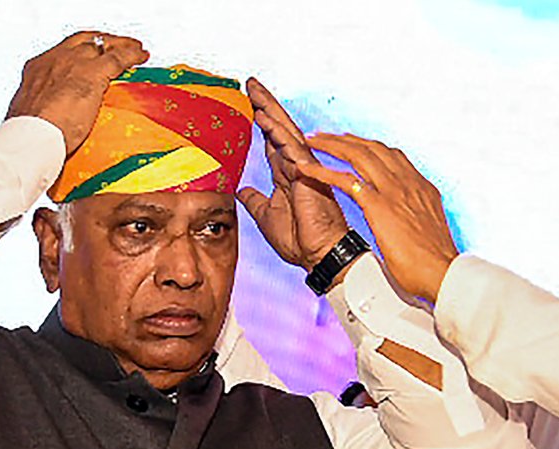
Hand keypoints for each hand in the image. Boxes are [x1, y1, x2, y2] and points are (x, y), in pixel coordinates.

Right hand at [6, 31, 148, 154]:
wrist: (33, 134)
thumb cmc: (29, 131)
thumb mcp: (30, 114)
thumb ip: (42, 110)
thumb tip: (47, 120)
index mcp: (38, 69)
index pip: (62, 52)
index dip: (79, 52)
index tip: (89, 56)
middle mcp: (55, 59)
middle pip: (84, 42)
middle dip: (101, 43)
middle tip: (115, 47)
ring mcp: (75, 63)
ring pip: (103, 45)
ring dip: (120, 46)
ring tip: (133, 50)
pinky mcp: (94, 73)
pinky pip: (118, 57)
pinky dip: (132, 55)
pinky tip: (141, 56)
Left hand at [236, 78, 348, 271]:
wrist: (317, 254)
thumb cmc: (299, 239)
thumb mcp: (265, 215)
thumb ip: (254, 200)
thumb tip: (241, 190)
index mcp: (286, 174)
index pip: (271, 140)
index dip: (261, 120)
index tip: (249, 101)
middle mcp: (295, 166)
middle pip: (278, 128)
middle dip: (264, 104)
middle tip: (250, 83)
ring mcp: (303, 168)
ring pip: (284, 131)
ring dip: (269, 110)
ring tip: (253, 91)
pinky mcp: (307, 174)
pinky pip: (290, 148)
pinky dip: (276, 131)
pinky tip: (264, 116)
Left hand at [294, 134, 458, 302]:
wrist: (443, 273)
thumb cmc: (437, 263)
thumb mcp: (429, 229)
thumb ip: (418, 216)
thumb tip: (413, 219)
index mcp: (421, 187)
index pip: (392, 156)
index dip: (368, 147)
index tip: (351, 144)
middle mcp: (408, 182)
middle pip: (372, 148)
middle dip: (346, 139)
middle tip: (324, 135)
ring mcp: (394, 190)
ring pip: (357, 155)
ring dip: (331, 145)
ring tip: (311, 141)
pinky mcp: (379, 205)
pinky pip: (345, 179)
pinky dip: (323, 171)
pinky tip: (307, 168)